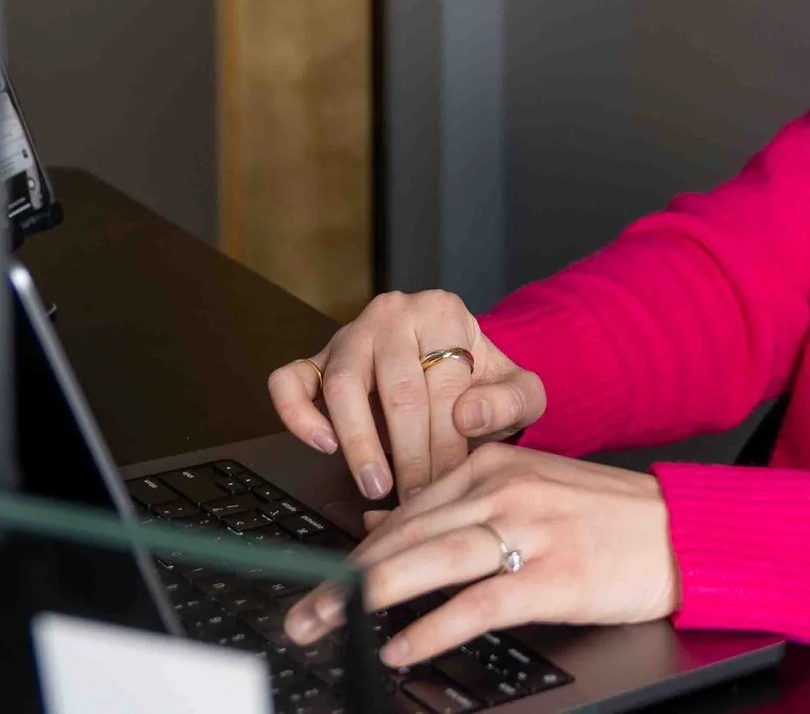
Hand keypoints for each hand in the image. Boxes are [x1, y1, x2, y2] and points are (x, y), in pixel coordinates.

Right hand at [268, 290, 546, 501]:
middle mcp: (392, 315)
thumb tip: (468, 416)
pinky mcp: (315, 360)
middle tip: (416, 498)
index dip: (447, 441)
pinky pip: (290, 381)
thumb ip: (512, 401)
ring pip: (341, 384)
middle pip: (396, 387)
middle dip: (409, 452)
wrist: (455, 371)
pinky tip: (325, 446)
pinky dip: (298, 415)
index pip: (443, 382)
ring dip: (359, 442)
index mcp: (442, 311)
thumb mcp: (520, 391)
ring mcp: (348, 335)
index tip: (450, 484)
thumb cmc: (483, 386)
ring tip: (376, 486)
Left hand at [280, 444, 680, 669]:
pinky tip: (400, 648)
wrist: (681, 532)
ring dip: (367, 599)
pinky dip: (431, 628)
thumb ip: (461, 505)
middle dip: (343, 579)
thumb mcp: (530, 491)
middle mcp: (503, 489)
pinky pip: (476, 602)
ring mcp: (527, 530)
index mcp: (493, 463)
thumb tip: (387, 526)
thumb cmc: (607, 519)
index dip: (355, 551)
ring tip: (330, 627)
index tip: (316, 582)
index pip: (406, 510)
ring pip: (428, 562)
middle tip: (302, 613)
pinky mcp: (551, 575)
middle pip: (404, 536)